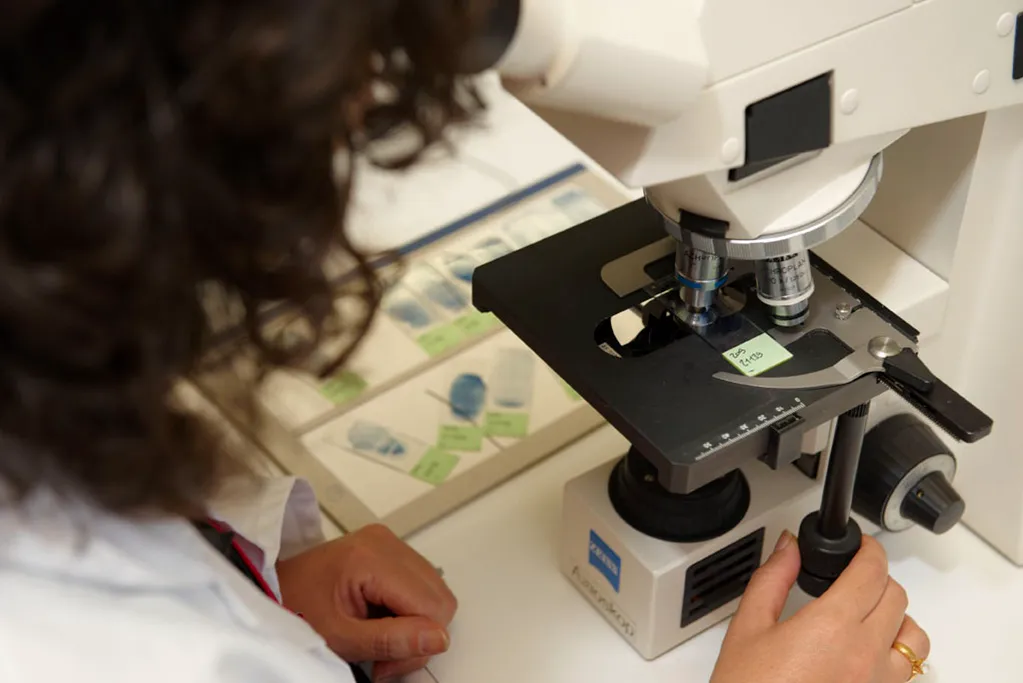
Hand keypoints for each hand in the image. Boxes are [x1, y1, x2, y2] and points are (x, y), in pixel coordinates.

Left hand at [276, 524, 456, 680]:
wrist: (274, 589)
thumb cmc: (297, 608)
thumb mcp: (341, 637)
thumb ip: (392, 640)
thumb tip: (439, 639)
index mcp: (372, 557)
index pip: (433, 606)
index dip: (418, 642)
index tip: (386, 663)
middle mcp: (386, 542)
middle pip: (439, 598)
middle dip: (419, 635)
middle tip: (384, 656)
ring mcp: (387, 543)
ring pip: (434, 593)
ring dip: (415, 624)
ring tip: (378, 637)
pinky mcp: (387, 550)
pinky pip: (420, 584)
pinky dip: (408, 610)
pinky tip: (381, 619)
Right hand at [710, 531, 929, 682]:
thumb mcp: (748, 628)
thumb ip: (772, 579)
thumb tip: (788, 548)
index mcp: (832, 628)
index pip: (872, 572)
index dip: (869, 550)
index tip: (861, 546)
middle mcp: (865, 657)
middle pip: (898, 598)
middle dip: (878, 579)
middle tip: (854, 577)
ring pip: (914, 637)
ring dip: (896, 619)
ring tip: (868, 617)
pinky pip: (906, 673)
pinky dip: (894, 655)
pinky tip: (866, 654)